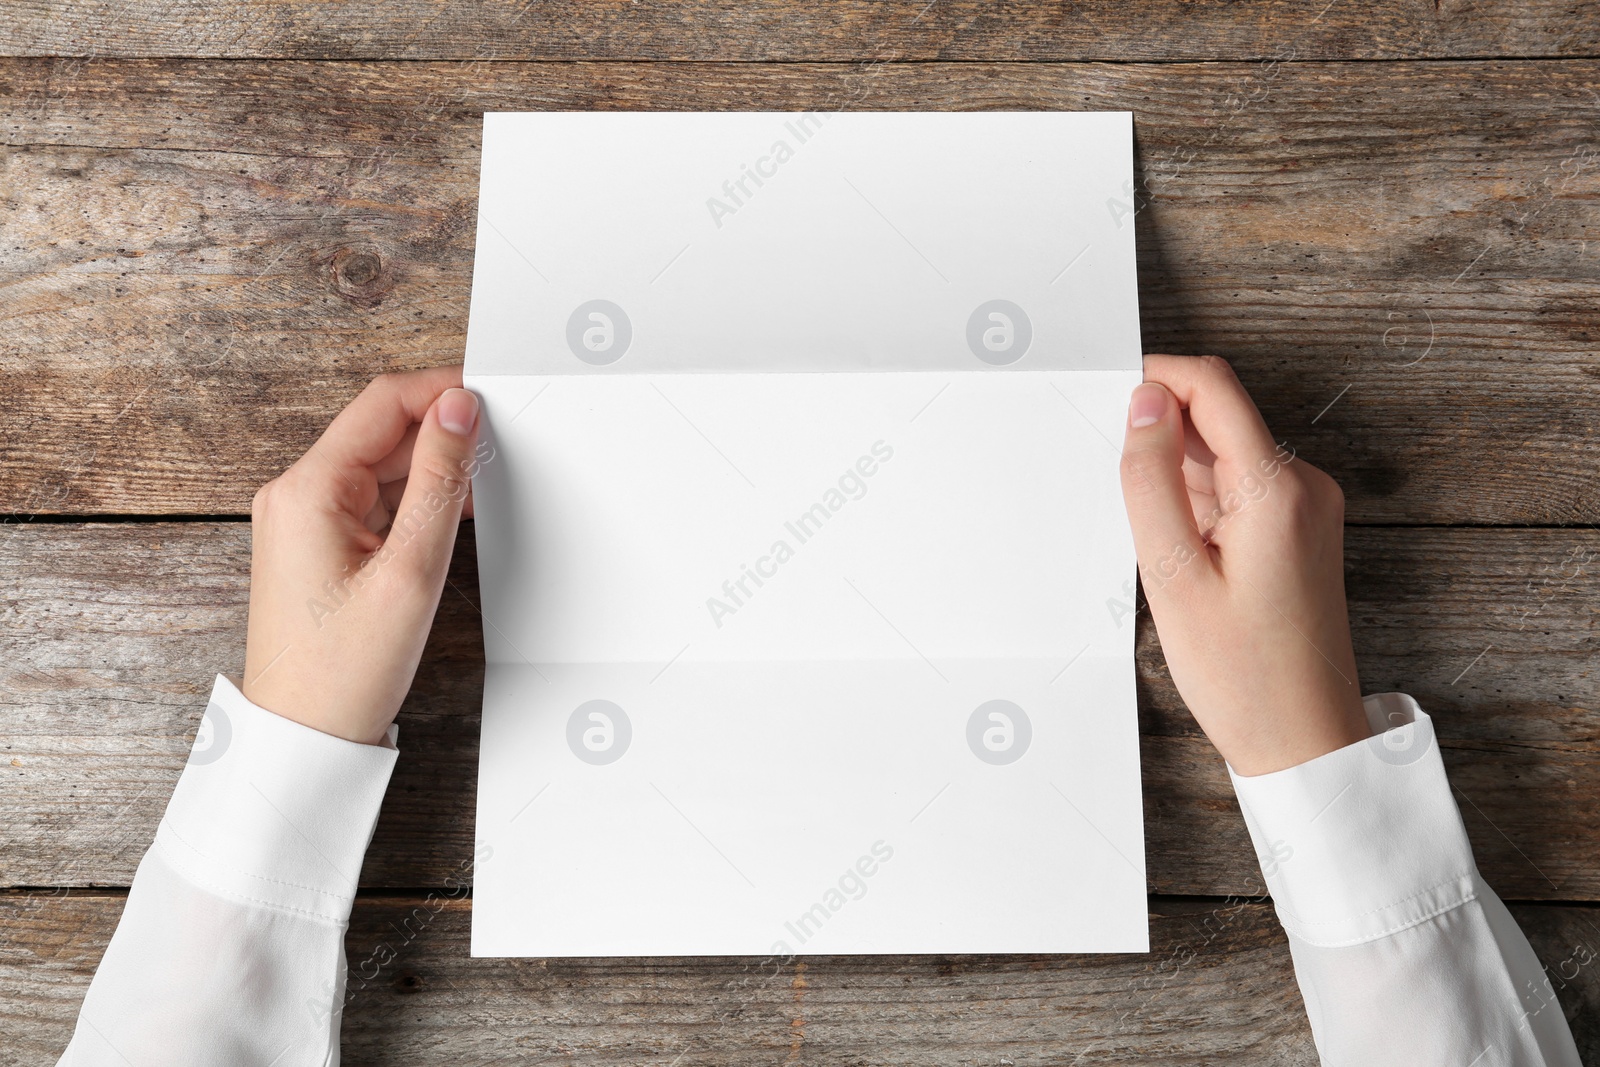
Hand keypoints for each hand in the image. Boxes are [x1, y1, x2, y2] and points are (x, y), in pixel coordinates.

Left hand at [242, 367, 481, 744]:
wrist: (304, 740)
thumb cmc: (345, 672)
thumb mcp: (411, 571)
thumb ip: (439, 482)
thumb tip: (459, 411)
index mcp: (306, 490)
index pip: (382, 403)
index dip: (441, 391)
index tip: (493, 399)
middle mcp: (295, 494)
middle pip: (381, 430)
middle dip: (441, 432)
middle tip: (500, 450)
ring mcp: (302, 519)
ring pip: (380, 465)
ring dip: (432, 469)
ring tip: (481, 491)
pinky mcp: (316, 545)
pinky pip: (372, 499)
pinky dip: (414, 500)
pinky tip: (451, 518)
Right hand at [1119, 355, 1369, 775]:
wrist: (1304, 740)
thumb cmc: (1242, 674)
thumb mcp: (1172, 575)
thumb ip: (1152, 479)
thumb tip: (1144, 401)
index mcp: (1278, 488)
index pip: (1212, 386)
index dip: (1155, 379)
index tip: (1107, 400)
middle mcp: (1304, 485)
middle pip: (1218, 417)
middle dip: (1161, 437)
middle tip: (1123, 497)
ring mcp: (1307, 507)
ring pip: (1224, 454)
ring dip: (1178, 476)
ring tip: (1158, 548)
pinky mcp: (1300, 530)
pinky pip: (1239, 488)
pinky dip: (1199, 503)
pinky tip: (1181, 557)